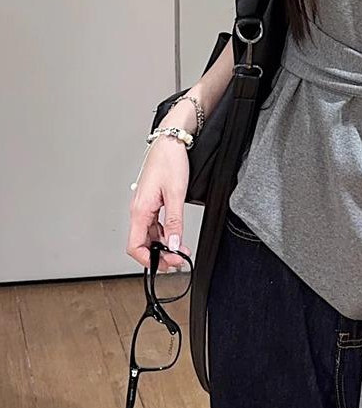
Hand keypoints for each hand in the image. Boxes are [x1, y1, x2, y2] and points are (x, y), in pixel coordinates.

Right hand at [126, 137, 191, 272]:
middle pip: (142, 242)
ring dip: (163, 245)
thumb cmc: (169, 162)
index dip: (148, 260)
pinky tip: (175, 236)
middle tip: (178, 261)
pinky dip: (164, 233)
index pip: (135, 246)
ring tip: (180, 251)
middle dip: (159, 255)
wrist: (170, 142)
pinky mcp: (151, 201)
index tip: (165, 265)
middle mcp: (138, 209)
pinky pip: (154, 224)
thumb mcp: (176, 194)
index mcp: (139, 210)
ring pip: (149, 234)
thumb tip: (174, 244)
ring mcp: (144, 206)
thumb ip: (175, 222)